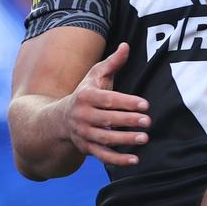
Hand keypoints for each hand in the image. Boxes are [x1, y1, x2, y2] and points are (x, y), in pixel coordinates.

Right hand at [62, 43, 149, 166]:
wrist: (58, 120)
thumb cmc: (85, 94)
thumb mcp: (94, 76)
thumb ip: (112, 63)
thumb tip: (126, 45)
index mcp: (85, 96)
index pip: (108, 100)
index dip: (126, 102)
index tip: (145, 105)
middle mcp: (81, 116)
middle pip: (106, 119)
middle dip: (127, 121)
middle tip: (148, 122)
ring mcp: (83, 133)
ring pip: (104, 139)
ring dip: (124, 140)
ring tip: (144, 138)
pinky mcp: (86, 148)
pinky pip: (102, 156)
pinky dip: (117, 160)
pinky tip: (135, 160)